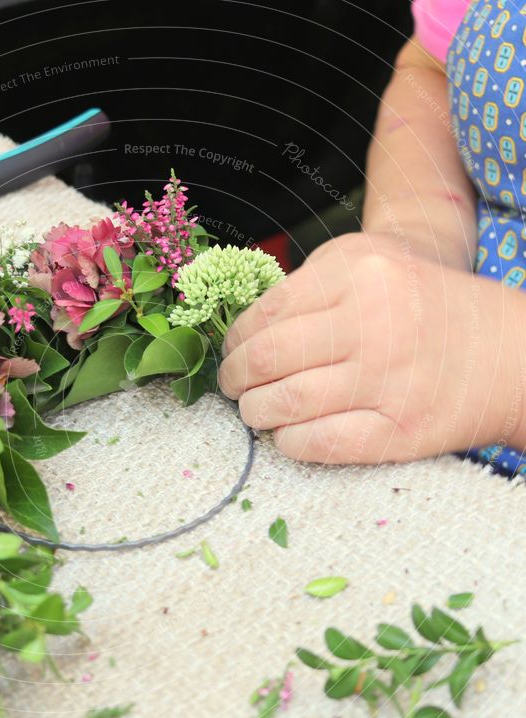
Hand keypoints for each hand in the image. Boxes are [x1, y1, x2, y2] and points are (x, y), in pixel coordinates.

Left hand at [218, 232, 525, 462]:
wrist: (511, 353)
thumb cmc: (425, 307)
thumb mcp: (373, 264)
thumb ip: (309, 285)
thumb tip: (243, 330)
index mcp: (360, 273)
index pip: (265, 313)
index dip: (233, 341)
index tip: (230, 354)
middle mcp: (374, 322)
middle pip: (267, 358)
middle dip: (234, 378)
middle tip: (232, 386)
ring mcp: (390, 379)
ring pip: (286, 402)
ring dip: (255, 412)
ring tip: (255, 410)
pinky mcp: (401, 430)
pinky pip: (319, 442)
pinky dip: (288, 442)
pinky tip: (286, 435)